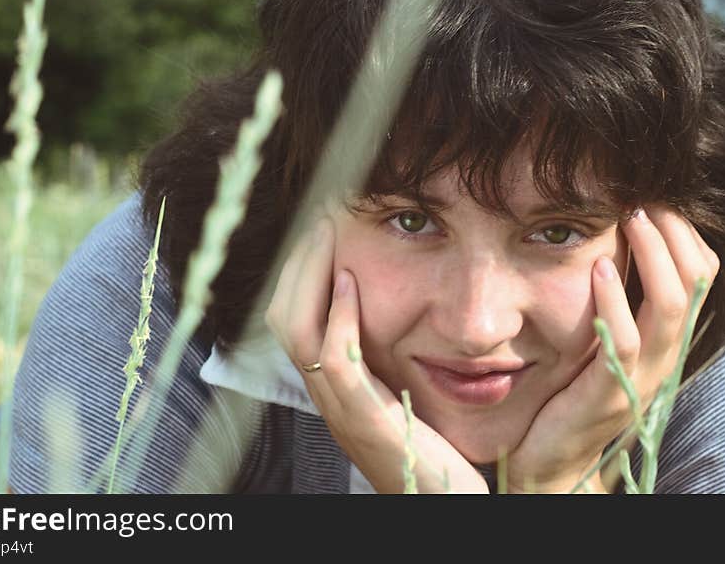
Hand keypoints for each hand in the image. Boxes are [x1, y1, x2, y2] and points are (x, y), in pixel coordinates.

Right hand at [264, 214, 488, 492]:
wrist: (442, 504)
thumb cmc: (427, 451)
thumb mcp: (398, 395)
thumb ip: (384, 358)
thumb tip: (380, 310)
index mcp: (331, 387)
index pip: (291, 319)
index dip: (297, 272)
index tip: (317, 229)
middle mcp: (325, 396)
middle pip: (283, 318)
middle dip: (298, 262)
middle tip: (319, 219)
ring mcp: (340, 409)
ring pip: (298, 331)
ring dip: (311, 275)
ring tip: (328, 235)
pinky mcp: (366, 419)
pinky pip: (337, 360)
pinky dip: (338, 317)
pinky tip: (351, 284)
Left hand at [505, 205, 719, 492]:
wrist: (552, 460)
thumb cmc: (571, 392)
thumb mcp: (602, 343)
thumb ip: (615, 305)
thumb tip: (607, 246)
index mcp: (664, 342)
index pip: (699, 279)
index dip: (684, 236)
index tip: (655, 199)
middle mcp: (663, 359)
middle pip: (694, 286)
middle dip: (674, 235)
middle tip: (644, 200)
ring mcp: (640, 379)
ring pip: (668, 309)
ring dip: (653, 257)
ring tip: (632, 219)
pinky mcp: (608, 394)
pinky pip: (624, 342)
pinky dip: (614, 299)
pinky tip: (598, 267)